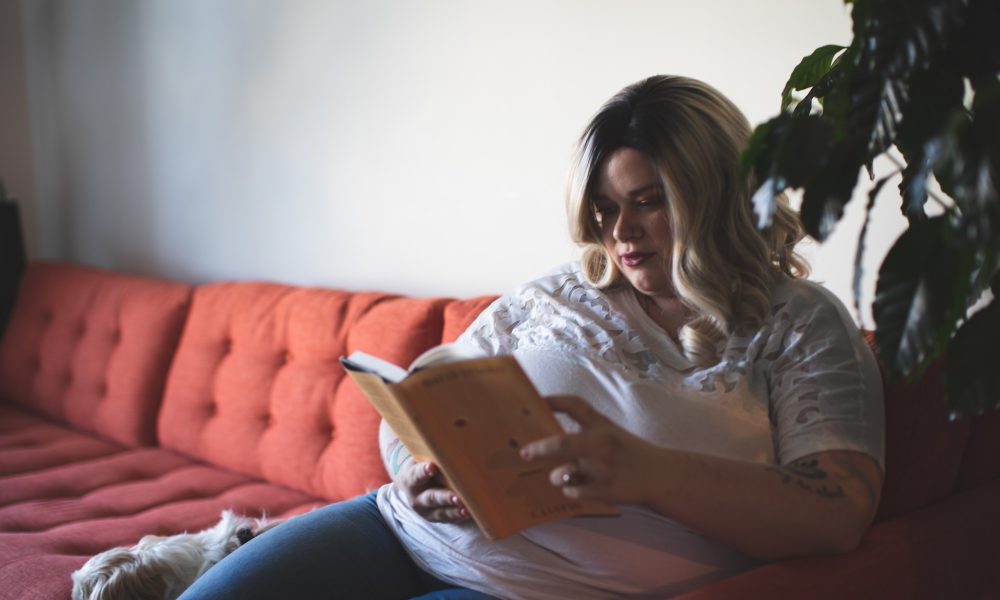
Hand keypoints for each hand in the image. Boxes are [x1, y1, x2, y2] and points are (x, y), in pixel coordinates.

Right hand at [394, 461, 469, 522]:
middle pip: (431, 497)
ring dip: (454, 511)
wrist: (411, 482)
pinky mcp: (434, 517)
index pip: (416, 474)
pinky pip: (447, 518)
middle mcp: (416, 497)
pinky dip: (458, 516)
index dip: (423, 471)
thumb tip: (451, 438)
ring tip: (467, 509)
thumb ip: (433, 455)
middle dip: (445, 498)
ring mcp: (425, 510)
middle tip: (457, 497)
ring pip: (440, 512)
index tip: (432, 466)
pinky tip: (469, 513)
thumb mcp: (422, 458)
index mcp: (410, 478)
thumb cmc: (422, 463)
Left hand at [519, 395, 663, 505]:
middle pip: (562, 443)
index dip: (552, 401)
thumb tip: (545, 431)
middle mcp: (602, 443)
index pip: (574, 405)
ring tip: (561, 475)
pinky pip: (573, 491)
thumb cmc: (627, 452)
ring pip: (563, 474)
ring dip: (556, 476)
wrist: (660, 475)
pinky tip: (579, 487)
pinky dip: (571, 490)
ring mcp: (604, 468)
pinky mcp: (606, 490)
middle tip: (524, 453)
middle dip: (539, 449)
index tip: (533, 401)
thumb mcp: (609, 431)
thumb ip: (583, 428)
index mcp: (601, 424)